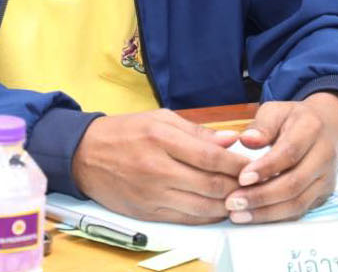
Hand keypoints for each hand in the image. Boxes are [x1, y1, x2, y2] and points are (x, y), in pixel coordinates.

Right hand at [71, 109, 249, 223]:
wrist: (84, 156)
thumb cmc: (124, 132)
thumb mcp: (159, 119)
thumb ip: (197, 131)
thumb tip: (231, 140)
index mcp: (161, 138)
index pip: (211, 157)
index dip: (237, 164)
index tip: (253, 165)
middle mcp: (157, 168)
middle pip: (211, 185)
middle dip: (237, 186)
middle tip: (252, 184)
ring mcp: (153, 194)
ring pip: (203, 207)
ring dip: (226, 204)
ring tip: (239, 196)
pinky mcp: (148, 212)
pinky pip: (187, 219)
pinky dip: (207, 216)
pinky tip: (217, 208)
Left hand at [223, 93, 337, 223]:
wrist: (328, 129)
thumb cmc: (293, 120)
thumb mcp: (276, 111)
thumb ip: (261, 126)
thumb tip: (246, 139)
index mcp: (311, 129)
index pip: (289, 152)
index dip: (266, 168)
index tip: (241, 178)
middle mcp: (324, 156)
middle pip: (294, 183)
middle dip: (261, 196)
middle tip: (233, 201)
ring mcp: (326, 178)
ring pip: (298, 203)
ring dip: (266, 212)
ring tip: (238, 214)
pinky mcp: (323, 194)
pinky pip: (300, 211)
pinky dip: (275, 216)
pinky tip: (253, 216)